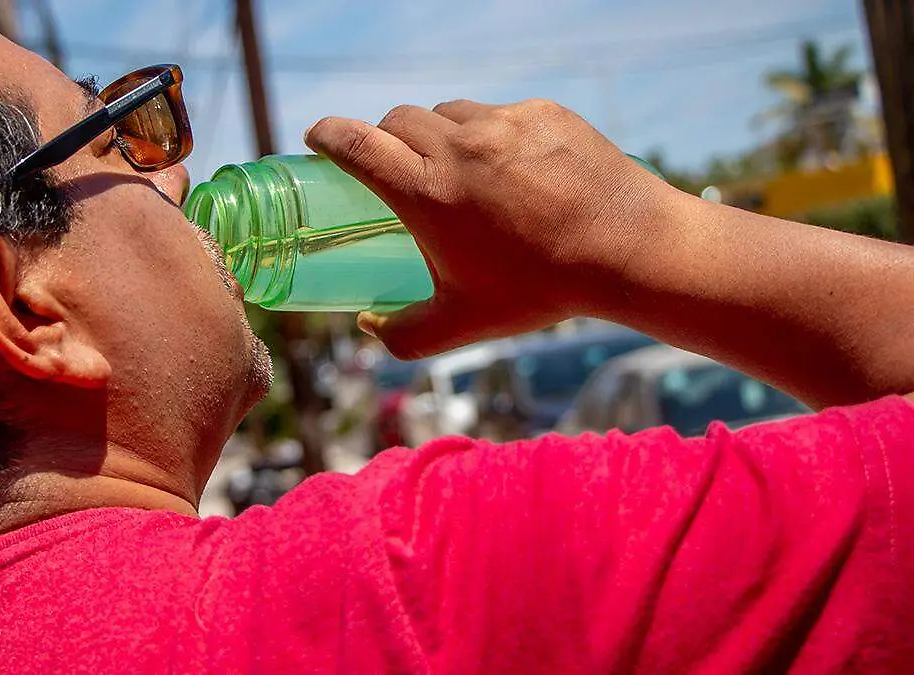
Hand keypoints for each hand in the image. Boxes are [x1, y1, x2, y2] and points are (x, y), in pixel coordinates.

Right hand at [305, 99, 678, 358]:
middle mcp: (457, 146)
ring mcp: (502, 122)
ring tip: (457, 170)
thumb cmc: (540, 289)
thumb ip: (404, 335)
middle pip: (396, 120)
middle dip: (385, 138)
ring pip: (447, 112)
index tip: (317, 136)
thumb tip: (369, 327)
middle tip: (395, 166)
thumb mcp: (463, 322)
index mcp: (427, 191)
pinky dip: (490, 136)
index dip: (327, 134)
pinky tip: (512, 171)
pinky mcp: (541, 112)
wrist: (628, 249)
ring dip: (438, 134)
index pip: (355, 142)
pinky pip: (498, 114)